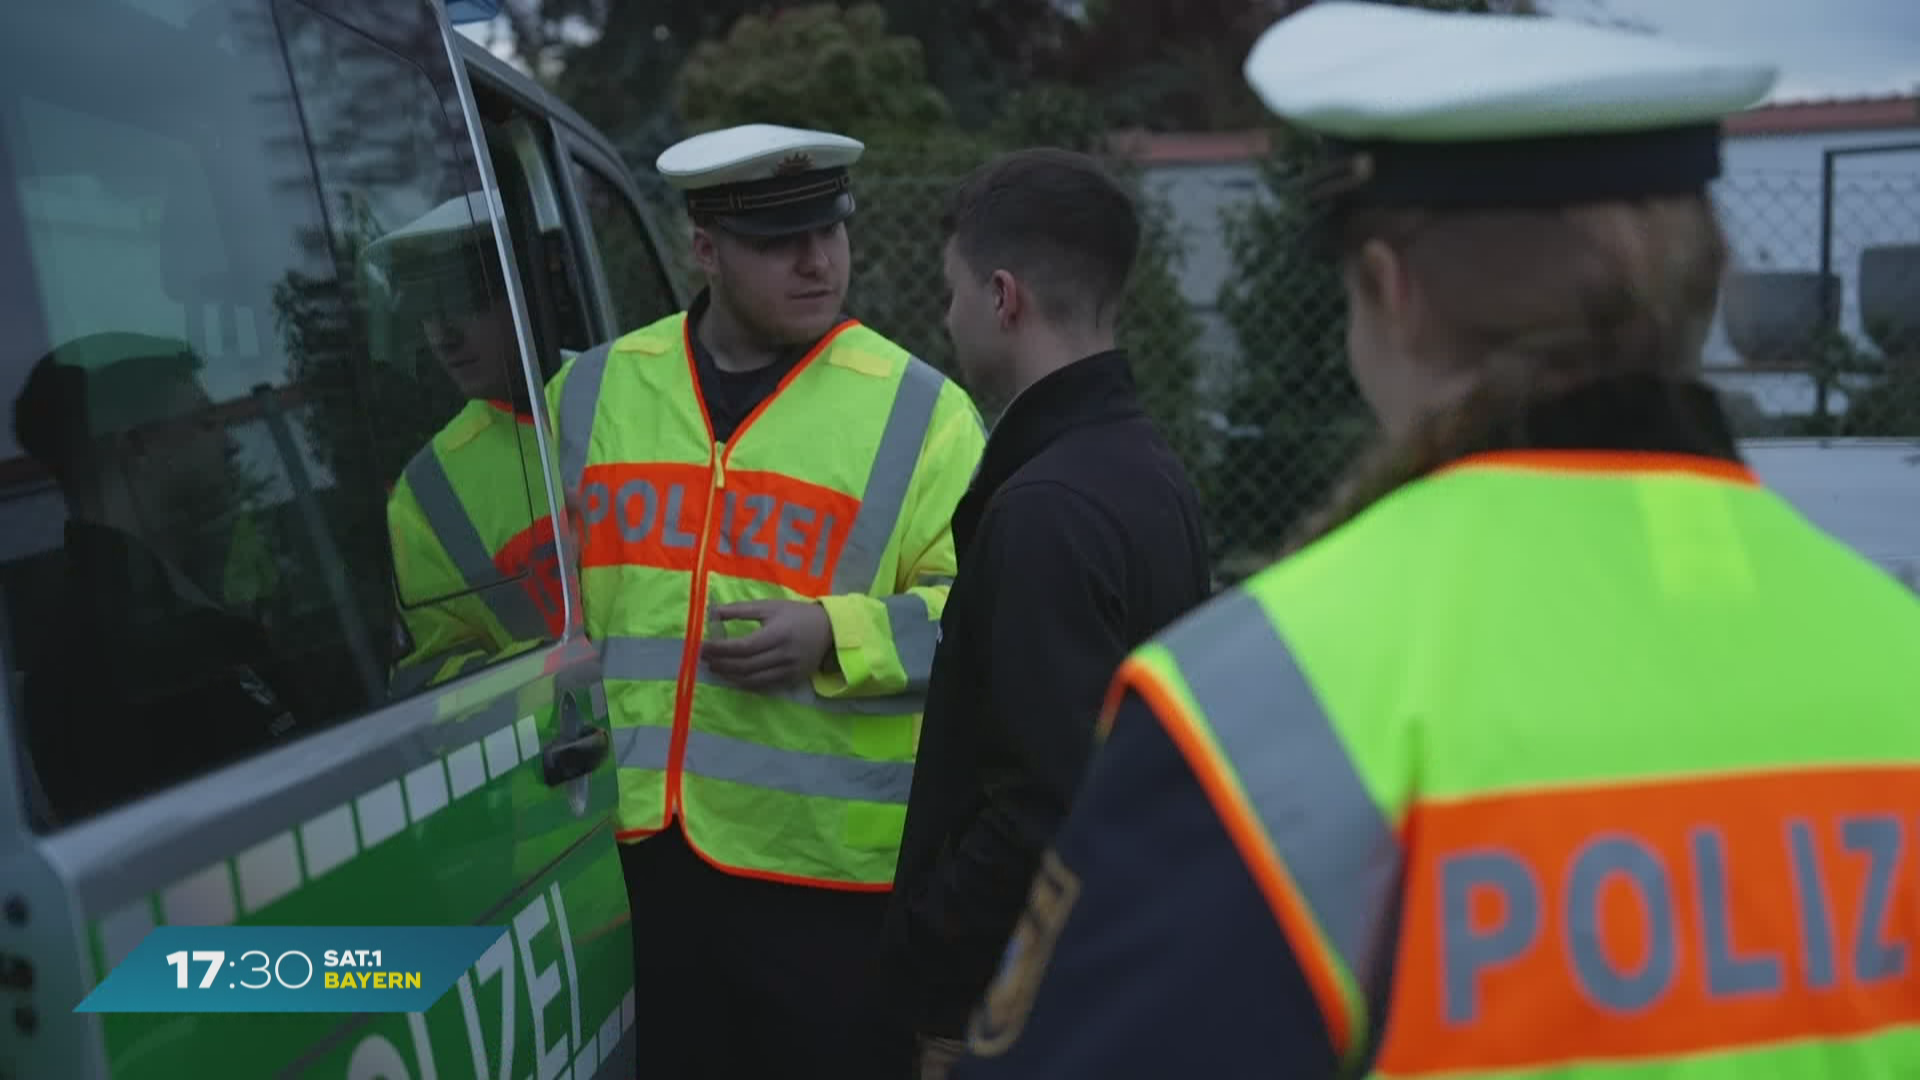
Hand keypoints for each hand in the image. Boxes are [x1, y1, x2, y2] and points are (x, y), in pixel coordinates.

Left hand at [701, 599, 834, 690]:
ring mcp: (788, 670)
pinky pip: (763, 685)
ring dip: (730, 676)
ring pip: (752, 679)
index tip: (703, 647)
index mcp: (777, 633)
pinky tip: (733, 677)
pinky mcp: (791, 679)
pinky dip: (745, 683)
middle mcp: (783, 655)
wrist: (829, 629)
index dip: (721, 649)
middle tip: (704, 658)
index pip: (743, 646)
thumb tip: (712, 613)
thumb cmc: (795, 614)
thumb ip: (740, 610)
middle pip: (745, 665)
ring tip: (715, 668)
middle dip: (721, 663)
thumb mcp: (769, 606)